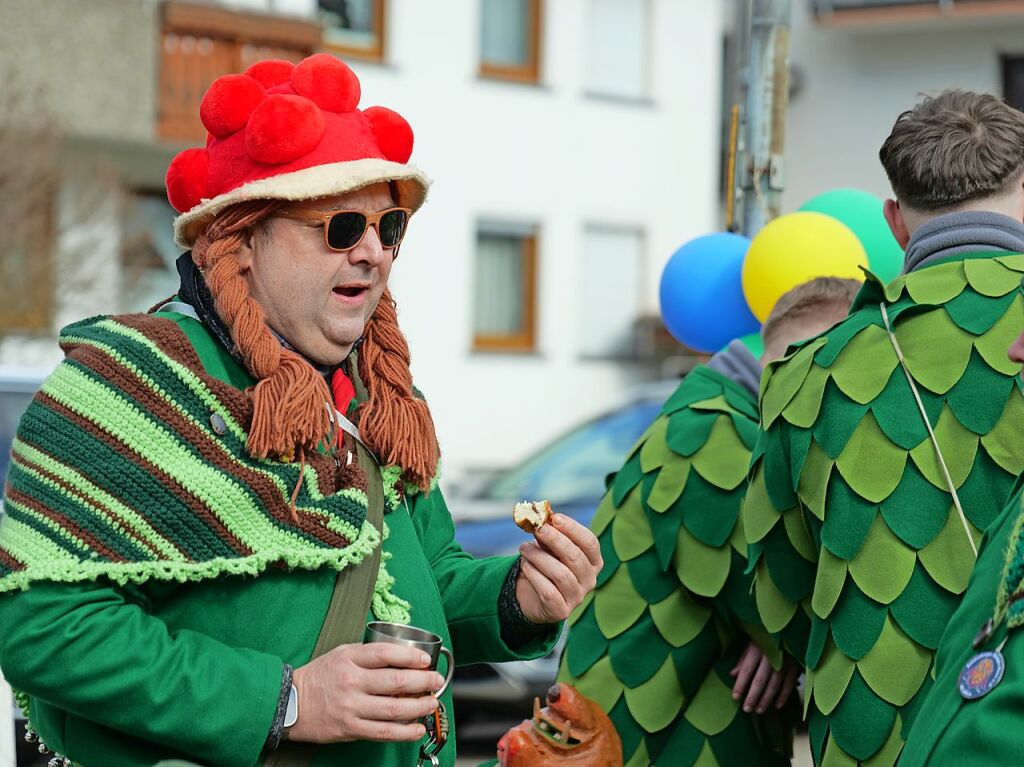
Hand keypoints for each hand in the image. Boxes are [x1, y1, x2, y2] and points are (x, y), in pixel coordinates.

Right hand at [288, 642, 445, 743]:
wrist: (291, 702)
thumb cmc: (321, 676)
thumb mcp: (342, 654)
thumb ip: (369, 654)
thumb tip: (402, 656)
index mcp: (350, 658)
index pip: (386, 653)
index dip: (411, 656)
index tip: (426, 660)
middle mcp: (352, 681)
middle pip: (396, 682)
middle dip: (423, 682)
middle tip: (436, 681)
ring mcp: (351, 707)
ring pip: (394, 709)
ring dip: (419, 707)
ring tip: (431, 703)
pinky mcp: (350, 728)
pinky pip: (383, 732)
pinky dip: (404, 732)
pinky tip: (417, 728)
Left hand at [516, 513, 601, 623]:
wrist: (534, 597)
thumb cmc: (546, 565)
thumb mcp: (549, 548)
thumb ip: (548, 535)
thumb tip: (539, 519)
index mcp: (593, 561)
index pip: (590, 542)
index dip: (573, 529)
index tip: (555, 517)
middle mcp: (590, 580)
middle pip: (575, 557)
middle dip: (555, 540)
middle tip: (538, 528)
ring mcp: (577, 597)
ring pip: (561, 574)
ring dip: (539, 557)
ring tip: (524, 548)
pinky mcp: (561, 611)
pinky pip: (548, 592)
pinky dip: (534, 575)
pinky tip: (525, 565)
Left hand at [729, 641, 799, 713]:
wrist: (788, 627)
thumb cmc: (764, 637)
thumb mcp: (751, 643)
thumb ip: (743, 659)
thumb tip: (733, 675)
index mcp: (756, 648)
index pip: (746, 670)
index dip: (740, 684)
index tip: (734, 697)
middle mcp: (770, 656)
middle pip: (760, 680)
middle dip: (753, 696)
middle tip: (746, 709)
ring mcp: (784, 661)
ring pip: (774, 684)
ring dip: (766, 699)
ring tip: (759, 710)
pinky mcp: (795, 665)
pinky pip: (789, 683)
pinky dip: (784, 695)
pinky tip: (777, 705)